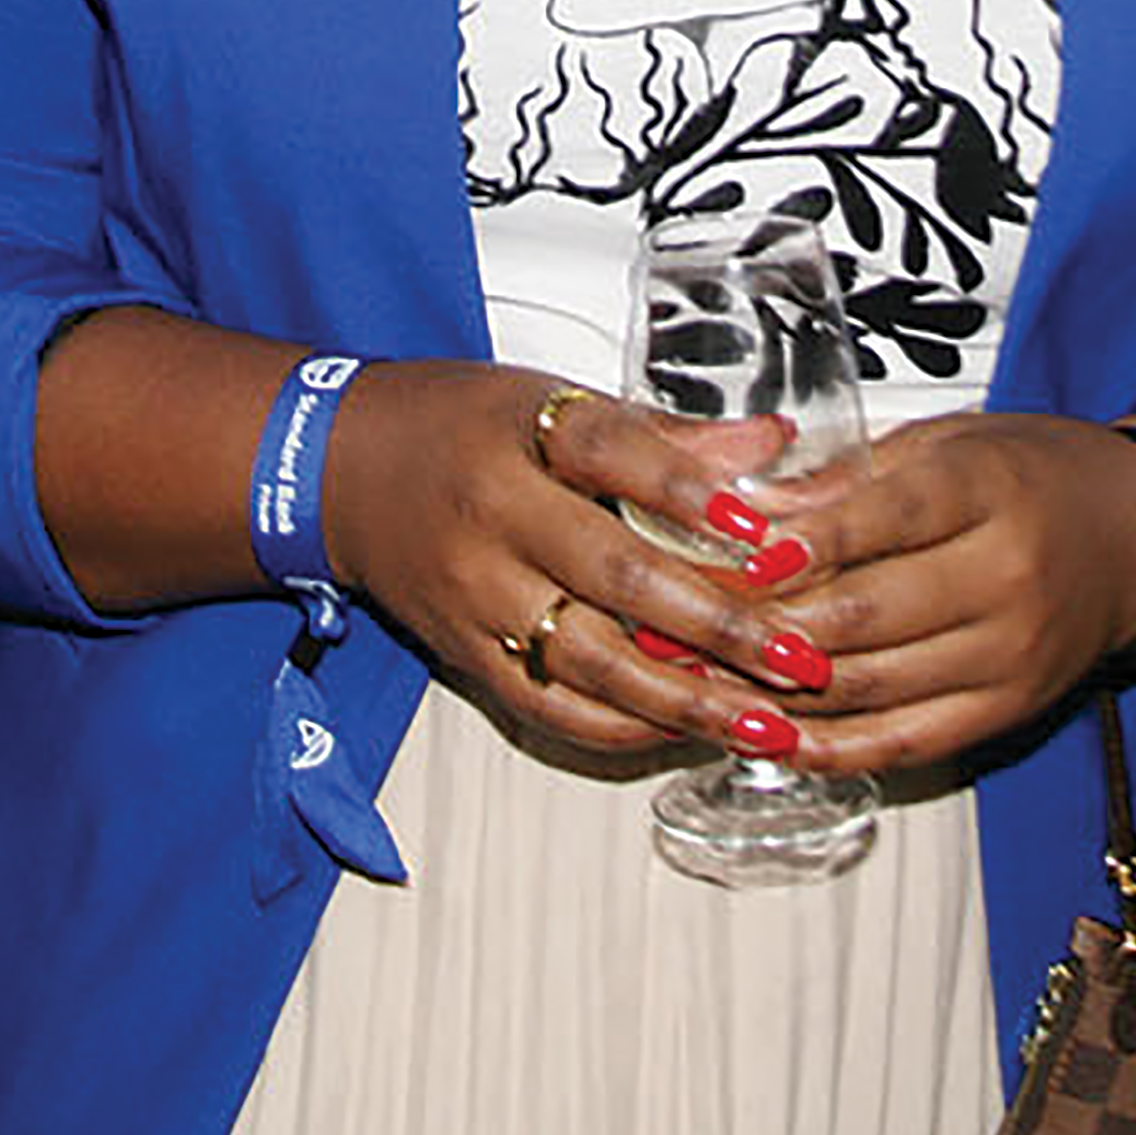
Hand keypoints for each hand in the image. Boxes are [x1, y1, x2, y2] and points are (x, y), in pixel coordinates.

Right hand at [324, 365, 821, 764]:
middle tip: (801, 656)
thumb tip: (773, 444)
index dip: (688, 491)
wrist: (334, 471)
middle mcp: (494, 518)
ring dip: (688, 698)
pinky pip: (552, 708)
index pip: (611, 453)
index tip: (764, 529)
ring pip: (591, 662)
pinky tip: (691, 732)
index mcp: (520, 434)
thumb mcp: (551, 402)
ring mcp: (476, 596)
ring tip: (768, 721)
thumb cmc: (460, 427)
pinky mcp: (465, 655)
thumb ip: (665, 434)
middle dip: (719, 624)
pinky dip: (626, 728)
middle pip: (615, 574)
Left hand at [728, 410, 1135, 777]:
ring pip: (871, 687)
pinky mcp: (1007, 711)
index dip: (797, 546)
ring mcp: (1010, 655)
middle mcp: (1007, 578)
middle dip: (759, 627)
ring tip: (697, 681)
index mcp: (989, 491)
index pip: (881, 521)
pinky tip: (769, 734)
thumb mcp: (945, 443)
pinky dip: (829, 746)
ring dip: (773, 692)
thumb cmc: (1028, 476)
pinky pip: (904, 744)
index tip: (724, 556)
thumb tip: (745, 507)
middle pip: (863, 616)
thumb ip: (847, 477)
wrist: (1135, 541)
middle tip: (678, 625)